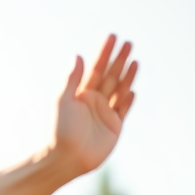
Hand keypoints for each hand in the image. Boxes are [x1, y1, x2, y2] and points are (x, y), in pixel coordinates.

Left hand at [52, 34, 137, 174]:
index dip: (104, 53)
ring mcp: (105, 113)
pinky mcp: (114, 127)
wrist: (66, 158)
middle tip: (128, 43)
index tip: (112, 37)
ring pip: (119, 90)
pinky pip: (123, 110)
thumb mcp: (63, 100)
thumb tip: (77, 55)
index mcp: (80, 94)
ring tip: (135, 60)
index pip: (95, 69)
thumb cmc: (59, 130)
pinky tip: (132, 89)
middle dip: (119, 60)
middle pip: (110, 76)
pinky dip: (128, 99)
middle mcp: (93, 101)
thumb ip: (72, 79)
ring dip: (127, 75)